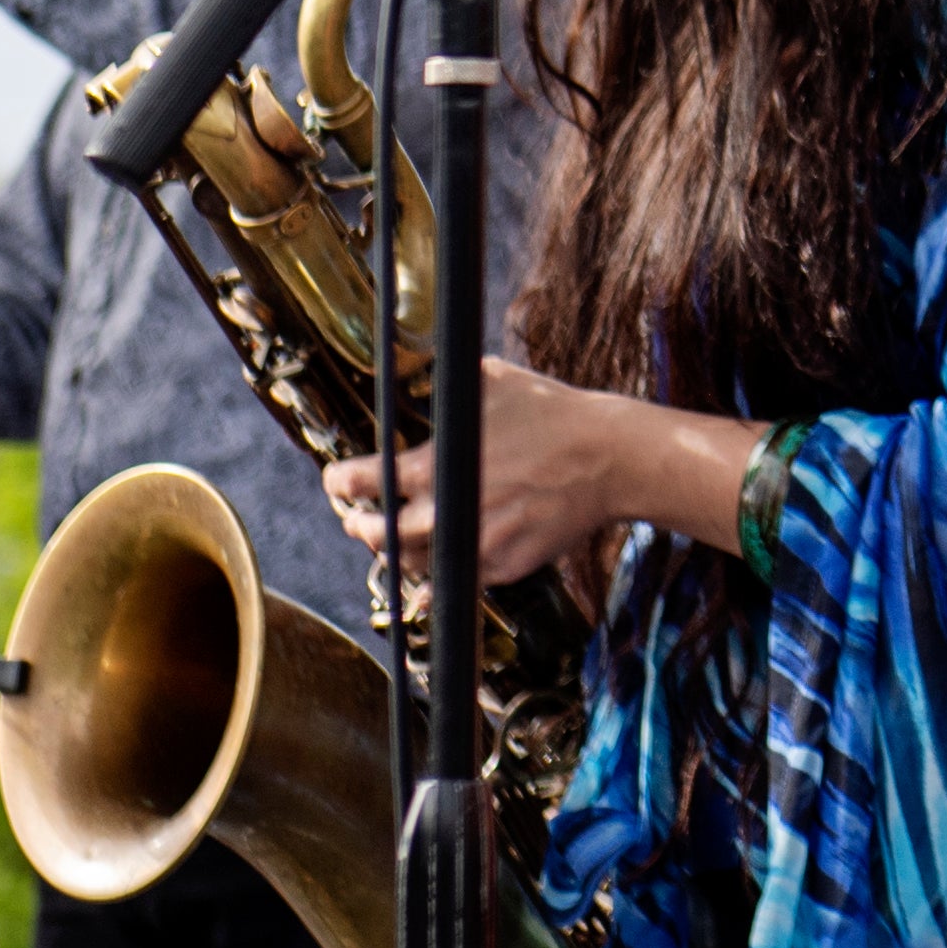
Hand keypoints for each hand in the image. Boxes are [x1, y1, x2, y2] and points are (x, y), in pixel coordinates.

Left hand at [327, 357, 752, 595]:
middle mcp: (447, 511)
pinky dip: (439, 571)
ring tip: (393, 539)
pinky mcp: (504, 565)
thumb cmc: (552, 414)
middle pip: (377, 534)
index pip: (363, 482)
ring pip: (412, 562)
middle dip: (360, 525)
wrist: (608, 458)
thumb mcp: (491, 382)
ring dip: (396, 551)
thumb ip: (444, 385)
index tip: (338, 481)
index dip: (341, 482)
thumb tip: (417, 368)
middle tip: (356, 519)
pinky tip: (434, 562)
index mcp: (436, 465)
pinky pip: (456, 579)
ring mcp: (475, 542)